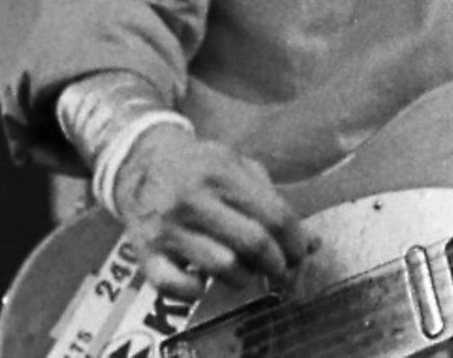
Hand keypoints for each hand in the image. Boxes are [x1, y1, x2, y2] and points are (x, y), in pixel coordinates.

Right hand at [111, 124, 312, 300]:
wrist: (140, 162)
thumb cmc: (200, 167)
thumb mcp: (237, 166)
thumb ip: (274, 200)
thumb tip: (312, 243)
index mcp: (223, 173)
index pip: (276, 216)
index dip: (296, 242)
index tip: (300, 254)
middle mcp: (195, 200)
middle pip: (255, 243)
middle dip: (278, 265)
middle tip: (281, 271)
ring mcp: (168, 228)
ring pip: (223, 266)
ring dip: (244, 278)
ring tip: (246, 273)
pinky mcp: (145, 252)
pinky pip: (175, 285)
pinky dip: (195, 291)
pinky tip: (202, 282)